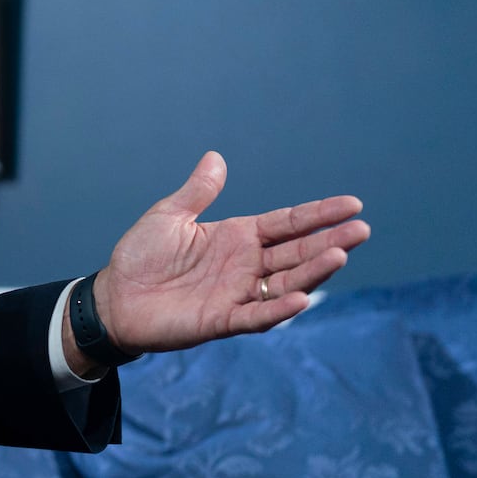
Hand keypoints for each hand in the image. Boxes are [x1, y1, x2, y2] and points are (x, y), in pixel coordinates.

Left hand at [92, 151, 369, 356]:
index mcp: (238, 236)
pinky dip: (277, 310)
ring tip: (340, 256)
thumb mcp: (169, 216)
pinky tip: (300, 298)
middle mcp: (245, 265)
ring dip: (313, 272)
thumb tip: (216, 157)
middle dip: (329, 241)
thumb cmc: (141, 255)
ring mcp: (237, 294)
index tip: (352, 205)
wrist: (115, 297)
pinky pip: (255, 316)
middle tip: (361, 229)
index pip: (288, 224)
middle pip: (296, 252)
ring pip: (285, 283)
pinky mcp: (221, 320)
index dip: (318, 215)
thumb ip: (198, 192)